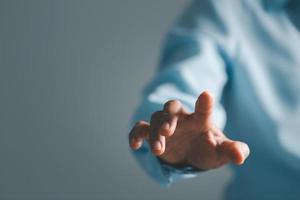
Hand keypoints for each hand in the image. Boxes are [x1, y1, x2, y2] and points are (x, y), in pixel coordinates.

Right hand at [129, 91, 249, 169]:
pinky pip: (140, 129)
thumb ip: (232, 151)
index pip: (204, 108)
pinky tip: (136, 146)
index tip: (206, 95)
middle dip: (168, 117)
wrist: (192, 156)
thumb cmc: (208, 149)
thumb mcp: (220, 152)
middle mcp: (181, 118)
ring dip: (154, 134)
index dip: (205, 102)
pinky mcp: (152, 134)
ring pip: (155, 120)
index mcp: (200, 119)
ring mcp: (165, 124)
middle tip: (167, 131)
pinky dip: (135, 135)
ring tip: (158, 150)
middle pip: (171, 108)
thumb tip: (241, 155)